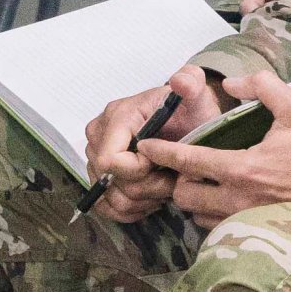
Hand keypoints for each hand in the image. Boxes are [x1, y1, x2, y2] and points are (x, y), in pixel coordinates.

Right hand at [85, 65, 219, 221]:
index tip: (164, 162)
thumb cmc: (189, 113)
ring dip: (144, 200)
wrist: (186, 125)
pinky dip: (131, 210)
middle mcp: (98, 136)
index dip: (140, 170)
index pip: (110, 160)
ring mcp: (94, 158)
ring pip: (112, 198)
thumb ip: (191, 83)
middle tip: (172, 176)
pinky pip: (106, 207)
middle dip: (148, 187)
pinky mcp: (98, 177)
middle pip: (112, 182)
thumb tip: (182, 81)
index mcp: (117, 116)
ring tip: (165, 185)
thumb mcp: (196, 96)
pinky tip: (151, 199)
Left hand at [140, 67, 290, 224]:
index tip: (145, 146)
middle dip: (178, 180)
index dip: (161, 152)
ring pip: (198, 216)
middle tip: (185, 165)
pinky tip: (221, 199)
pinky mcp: (255, 233)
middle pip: (183, 196)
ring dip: (194, 200)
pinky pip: (218, 229)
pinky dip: (212, 215)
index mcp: (244, 168)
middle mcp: (239, 200)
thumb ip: (261, 86)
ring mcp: (247, 221)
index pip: (187, 162)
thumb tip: (232, 83)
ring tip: (203, 182)